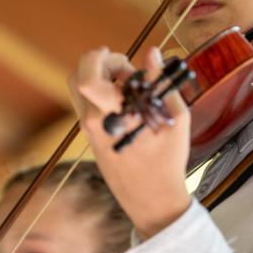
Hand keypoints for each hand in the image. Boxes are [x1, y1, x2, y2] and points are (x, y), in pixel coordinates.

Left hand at [68, 45, 191, 239]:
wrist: (152, 200)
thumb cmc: (168, 161)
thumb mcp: (175, 119)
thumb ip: (161, 81)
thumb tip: (153, 52)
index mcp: (113, 116)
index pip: (86, 78)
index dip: (99, 58)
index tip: (121, 58)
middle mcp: (93, 122)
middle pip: (77, 76)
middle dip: (100, 63)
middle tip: (127, 71)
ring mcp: (88, 131)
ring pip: (79, 90)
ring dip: (100, 78)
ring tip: (130, 88)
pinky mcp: (89, 138)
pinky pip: (86, 105)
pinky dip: (101, 94)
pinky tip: (126, 104)